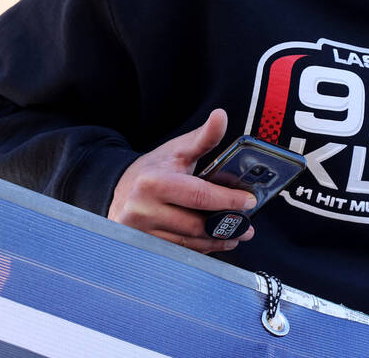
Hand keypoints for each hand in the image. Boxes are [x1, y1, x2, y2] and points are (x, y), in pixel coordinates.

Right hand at [108, 108, 256, 252]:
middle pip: (195, 225)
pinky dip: (199, 249)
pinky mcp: (142, 246)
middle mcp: (142, 210)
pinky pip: (177, 252)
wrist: (119, 189)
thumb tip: (221, 115)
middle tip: (248, 227)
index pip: (198, 196)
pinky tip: (214, 242)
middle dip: (227, 226)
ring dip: (216, 241)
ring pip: (187, 244)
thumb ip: (204, 137)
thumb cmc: (155, 168)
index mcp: (154, 183)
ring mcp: (140, 232)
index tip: (249, 202)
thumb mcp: (178, 149)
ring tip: (236, 235)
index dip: (227, 200)